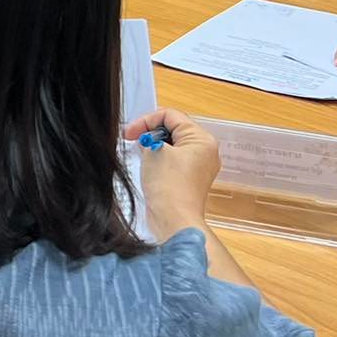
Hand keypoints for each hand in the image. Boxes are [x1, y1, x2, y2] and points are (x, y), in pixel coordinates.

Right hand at [122, 108, 219, 242]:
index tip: (130, 132)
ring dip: (154, 147)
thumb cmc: (168, 185)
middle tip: (133, 141)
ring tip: (140, 155)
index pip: (171, 116)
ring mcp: (199, 168)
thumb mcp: (153, 150)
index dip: (147, 120)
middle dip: (151, 133)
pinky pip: (174, 162)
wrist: (173, 220)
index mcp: (202, 139)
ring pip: (173, 146)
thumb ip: (148, 137)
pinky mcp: (190, 181)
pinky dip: (159, 161)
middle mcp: (206, 152)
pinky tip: (148, 167)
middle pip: (174, 130)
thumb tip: (146, 140)